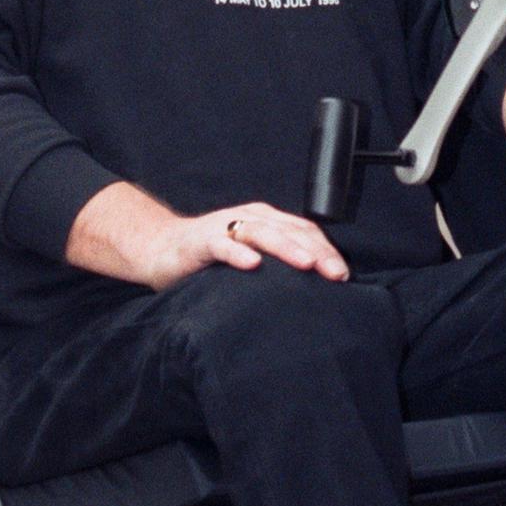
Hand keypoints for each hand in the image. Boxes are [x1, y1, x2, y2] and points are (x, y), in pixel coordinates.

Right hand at [145, 202, 349, 290]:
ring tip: (307, 264)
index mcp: (266, 220)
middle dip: (316, 252)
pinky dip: (238, 253)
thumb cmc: (212, 257)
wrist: (161, 248)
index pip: (304, 231)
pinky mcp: (202, 240)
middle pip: (289, 231)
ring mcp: (225, 227)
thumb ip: (277, 263)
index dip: (326, 250)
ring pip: (262, 233)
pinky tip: (253, 264)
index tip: (344, 276)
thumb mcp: (250, 255)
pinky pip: (222, 245)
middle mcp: (249, 218)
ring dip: (286, 248)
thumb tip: (316, 288)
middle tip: (336, 274)